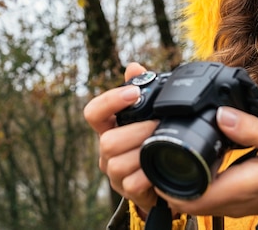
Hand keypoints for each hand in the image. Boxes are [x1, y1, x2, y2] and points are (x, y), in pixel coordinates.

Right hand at [83, 62, 158, 213]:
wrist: (164, 176)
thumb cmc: (152, 140)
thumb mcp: (149, 114)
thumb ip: (143, 89)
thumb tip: (134, 67)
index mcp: (109, 126)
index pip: (94, 112)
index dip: (110, 101)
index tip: (133, 92)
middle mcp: (106, 150)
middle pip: (107, 141)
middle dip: (136, 131)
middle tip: (158, 124)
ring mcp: (114, 172)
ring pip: (117, 164)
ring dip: (142, 152)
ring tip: (161, 144)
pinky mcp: (127, 191)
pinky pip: (131, 185)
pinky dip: (148, 176)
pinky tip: (160, 167)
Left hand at [158, 106, 257, 217]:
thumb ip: (252, 130)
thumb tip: (222, 114)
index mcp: (234, 189)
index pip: (186, 197)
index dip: (162, 182)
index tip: (153, 156)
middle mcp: (225, 200)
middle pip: (180, 199)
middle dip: (159, 179)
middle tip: (150, 148)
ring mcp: (227, 201)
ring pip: (188, 198)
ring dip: (171, 179)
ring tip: (162, 149)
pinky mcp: (229, 197)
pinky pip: (200, 193)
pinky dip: (187, 179)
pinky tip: (185, 156)